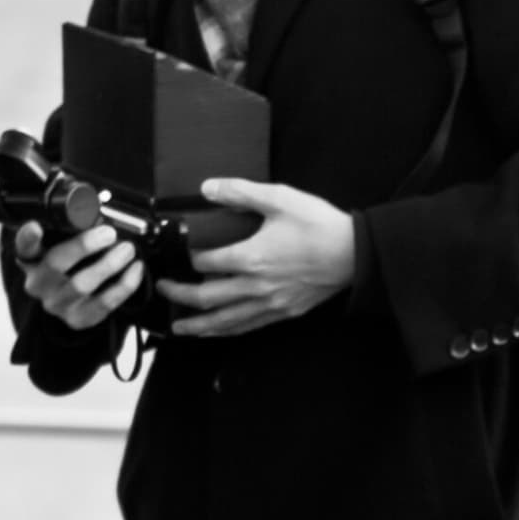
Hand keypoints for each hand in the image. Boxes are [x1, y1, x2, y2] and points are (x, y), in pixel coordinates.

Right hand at [14, 217, 143, 330]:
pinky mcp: (78, 319)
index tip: (35, 226)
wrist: (72, 303)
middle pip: (56, 264)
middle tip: (109, 233)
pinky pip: (104, 303)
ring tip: (127, 249)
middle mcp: (39, 284)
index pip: (24, 247)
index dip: (27, 237)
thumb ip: (71, 231)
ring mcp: (57, 304)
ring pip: (82, 285)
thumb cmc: (71, 266)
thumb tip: (100, 212)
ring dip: (110, 264)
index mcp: (32, 260)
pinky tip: (135, 269)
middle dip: (85, 246)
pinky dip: (125, 285)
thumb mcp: (62, 247)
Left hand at [159, 177, 357, 339]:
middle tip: (164, 289)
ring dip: (197, 325)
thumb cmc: (319, 226)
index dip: (188, 257)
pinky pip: (246, 327)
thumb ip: (241, 192)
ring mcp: (269, 304)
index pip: (206, 262)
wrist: (354, 253)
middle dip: (179, 295)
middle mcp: (255, 286)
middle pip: (206, 297)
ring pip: (224, 321)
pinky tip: (216, 331)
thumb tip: (208, 187)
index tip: (180, 251)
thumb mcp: (280, 198)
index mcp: (251, 257)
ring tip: (178, 328)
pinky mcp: (282, 313)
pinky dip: (225, 331)